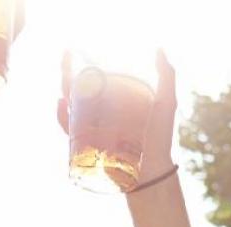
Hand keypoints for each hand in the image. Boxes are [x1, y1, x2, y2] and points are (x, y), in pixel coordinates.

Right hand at [56, 50, 176, 181]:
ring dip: (64, 93)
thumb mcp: (166, 104)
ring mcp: (93, 131)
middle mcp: (101, 115)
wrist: (153, 172)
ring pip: (72, 109)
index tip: (73, 52)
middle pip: (79, 92)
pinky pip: (71, 132)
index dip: (80, 65)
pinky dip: (64, 119)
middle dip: (67, 75)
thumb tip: (158, 49)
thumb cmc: (160, 140)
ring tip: (65, 83)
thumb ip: (167, 77)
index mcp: (115, 102)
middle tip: (67, 62)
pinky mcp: (88, 148)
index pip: (94, 79)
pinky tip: (63, 105)